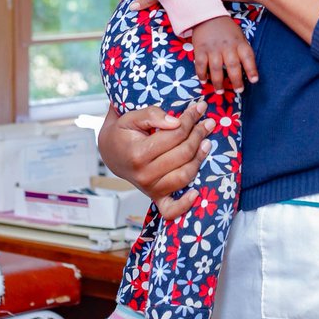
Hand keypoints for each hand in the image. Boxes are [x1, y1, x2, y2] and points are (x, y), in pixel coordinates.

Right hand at [98, 97, 215, 219]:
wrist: (110, 153)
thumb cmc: (121, 134)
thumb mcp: (129, 117)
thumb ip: (151, 115)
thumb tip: (176, 122)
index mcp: (138, 154)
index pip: (174, 135)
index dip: (190, 120)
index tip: (199, 108)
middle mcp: (144, 175)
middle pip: (183, 153)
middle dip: (199, 134)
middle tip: (208, 122)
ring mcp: (150, 188)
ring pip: (185, 175)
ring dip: (200, 158)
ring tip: (207, 142)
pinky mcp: (155, 197)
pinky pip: (171, 210)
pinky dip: (185, 204)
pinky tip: (196, 193)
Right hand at [192, 15, 257, 92]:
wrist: (207, 16)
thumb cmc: (226, 29)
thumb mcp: (239, 36)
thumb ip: (242, 50)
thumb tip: (247, 70)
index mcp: (239, 42)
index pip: (247, 57)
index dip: (251, 69)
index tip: (254, 80)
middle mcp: (227, 46)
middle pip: (232, 65)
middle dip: (236, 80)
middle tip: (238, 90)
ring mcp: (213, 48)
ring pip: (216, 69)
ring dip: (218, 82)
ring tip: (220, 91)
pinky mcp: (200, 50)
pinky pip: (201, 65)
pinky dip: (202, 75)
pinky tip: (204, 81)